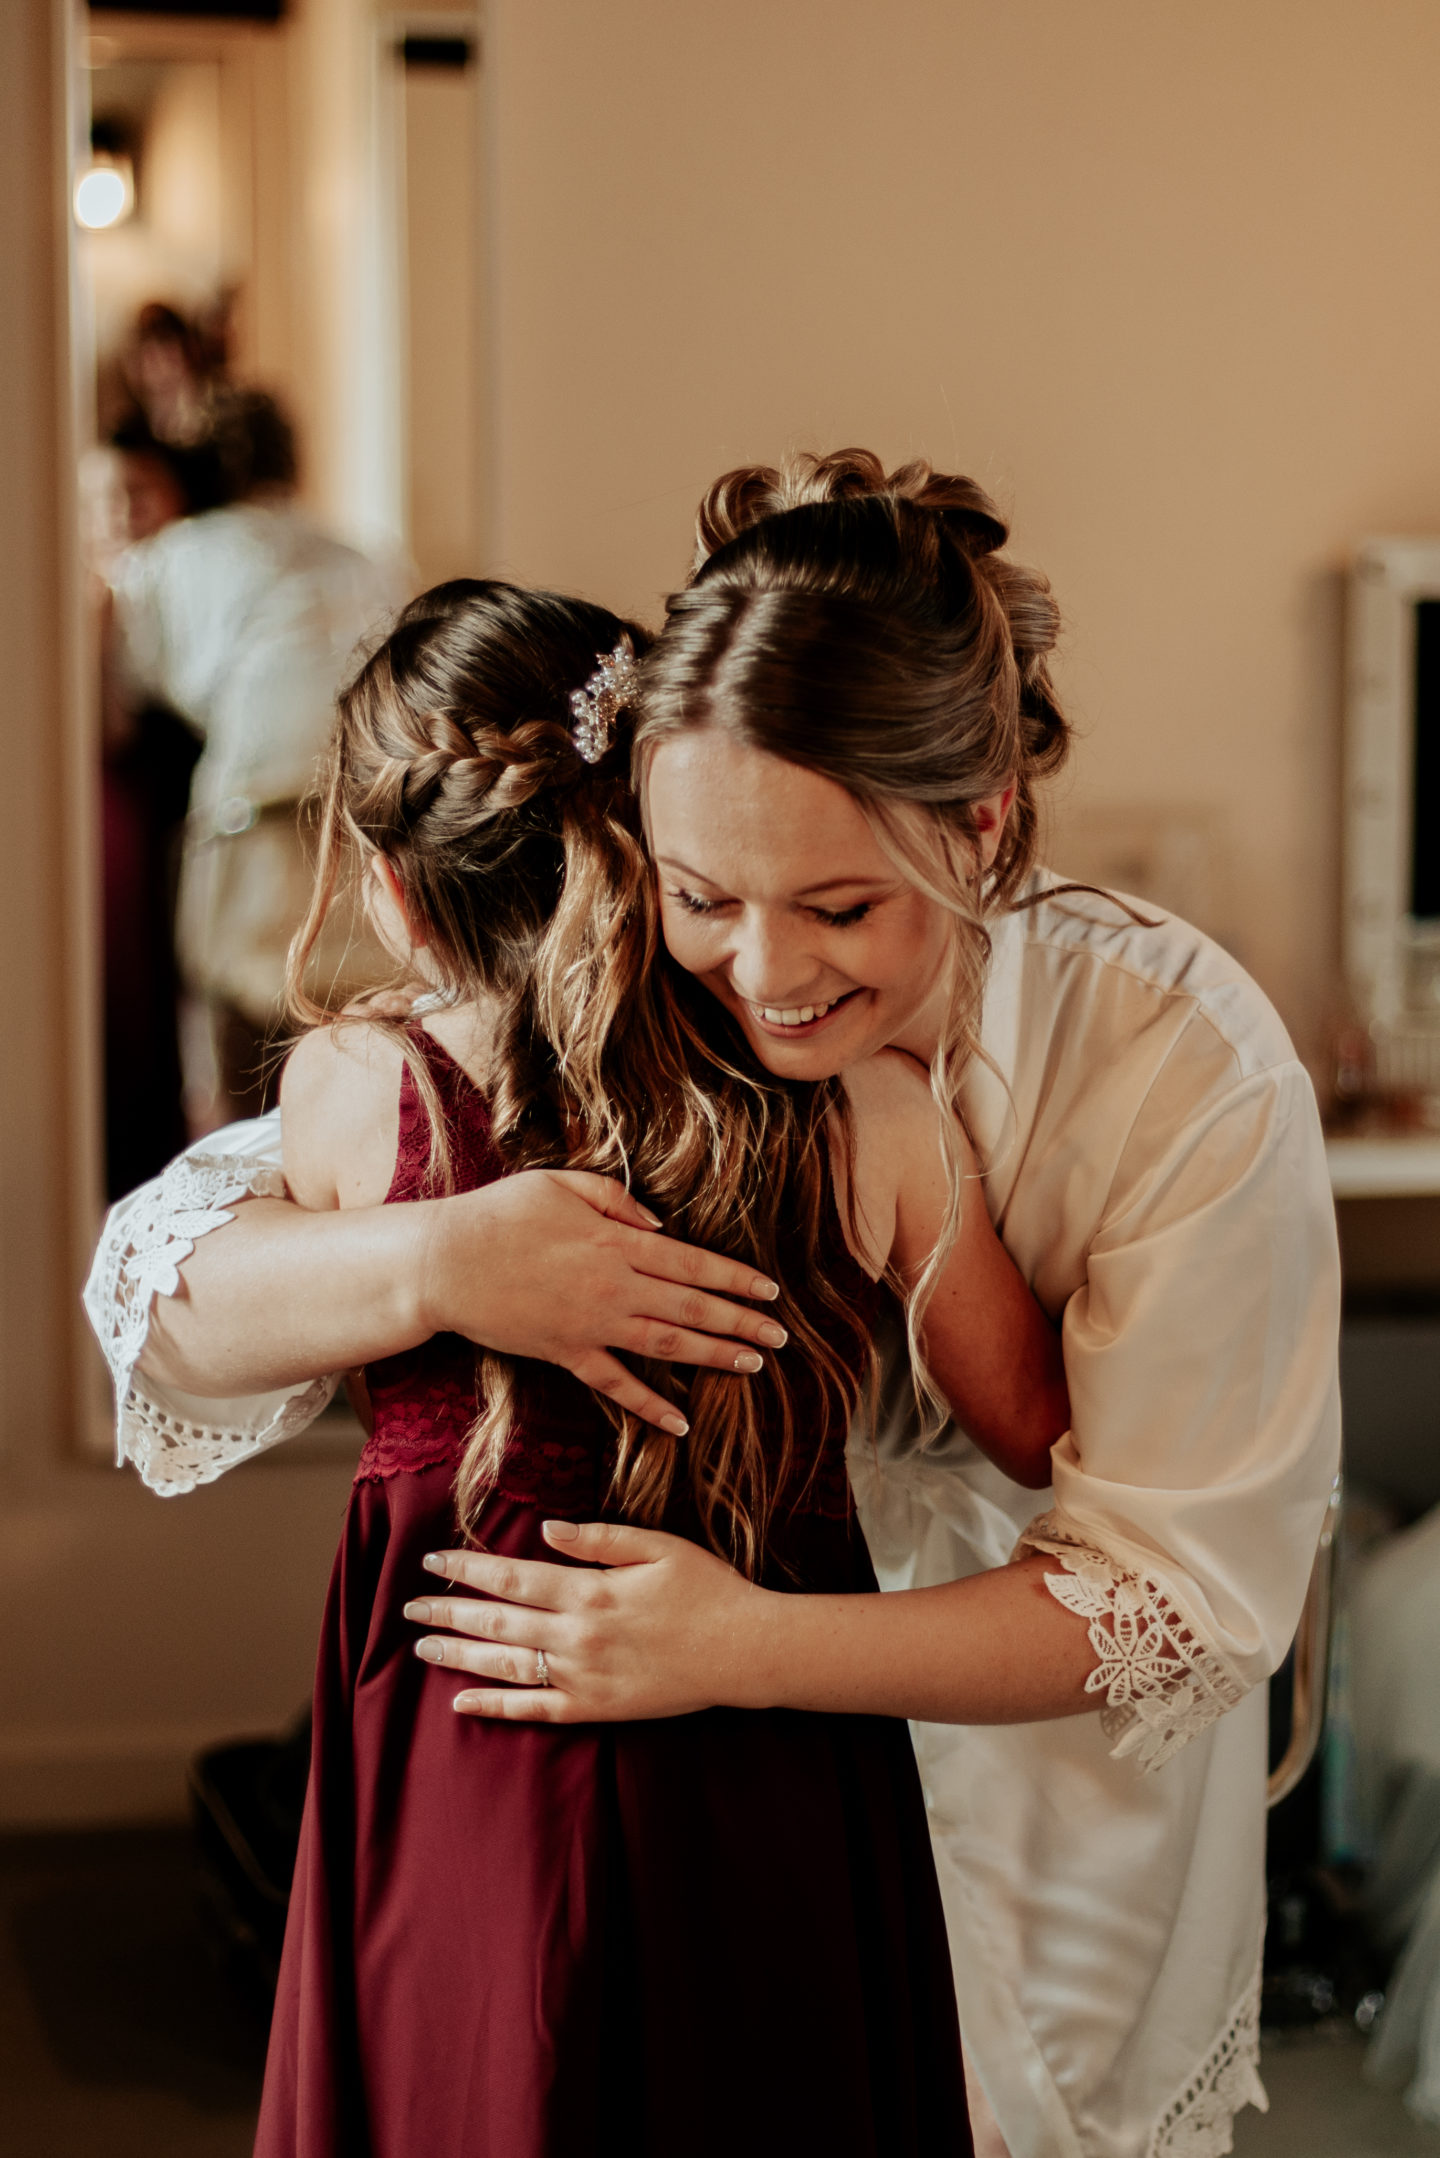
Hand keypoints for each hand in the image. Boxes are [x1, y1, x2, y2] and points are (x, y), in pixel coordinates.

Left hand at [403, 1521, 771, 1721]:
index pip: (510, 1576)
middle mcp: (577, 1635)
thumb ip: (599, 1537)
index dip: (466, 1568)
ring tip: (422, 1649)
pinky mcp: (595, 1709)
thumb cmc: (708, 1589)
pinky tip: (462, 1703)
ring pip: (505, 1666)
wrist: (745, 1650)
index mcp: (589, 1590)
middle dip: (448, 1612)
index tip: (431, 1561)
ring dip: (459, 1656)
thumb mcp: (658, 1545)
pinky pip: (534, 1711)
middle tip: (409, 1607)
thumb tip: (544, 1529)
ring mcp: (583, 1677)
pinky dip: (494, 1708)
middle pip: (496, 1621)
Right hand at [418, 1171, 787, 1434]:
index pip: (692, 1262)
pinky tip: (681, 1423)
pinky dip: (649, 1407)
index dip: (735, 1279)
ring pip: (666, 1346)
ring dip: (712, 1358)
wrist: (445, 1262)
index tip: (770, 1293)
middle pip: (691, 1308)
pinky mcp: (565, 1354)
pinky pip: (615, 1385)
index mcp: (616, 1241)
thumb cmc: (500, 1213)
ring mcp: (591, 1324)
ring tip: (752, 1367)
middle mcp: (613, 1286)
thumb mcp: (561, 1183)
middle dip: (740, 1324)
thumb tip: (662, 1225)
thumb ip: (617, 1198)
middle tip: (781, 1340)